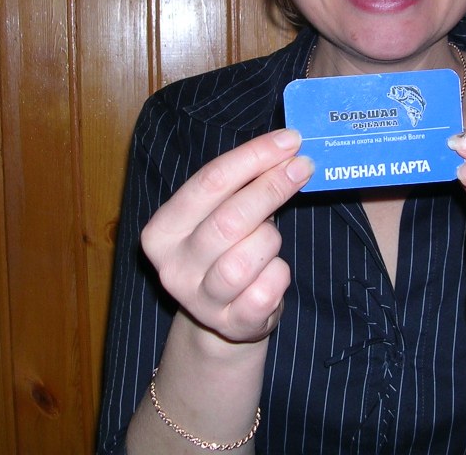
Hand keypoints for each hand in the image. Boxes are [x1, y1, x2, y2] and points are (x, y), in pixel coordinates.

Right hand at [140, 129, 313, 343]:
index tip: (289, 140)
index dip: (253, 157)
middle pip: (228, 219)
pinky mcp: (230, 325)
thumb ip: (242, 183)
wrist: (224, 315)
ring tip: (271, 240)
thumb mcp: (221, 213)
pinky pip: (266, 292)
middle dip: (271, 188)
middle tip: (303, 167)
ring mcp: (199, 301)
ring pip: (245, 259)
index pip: (208, 182)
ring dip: (270, 240)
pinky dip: (279, 275)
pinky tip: (275, 271)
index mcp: (162, 231)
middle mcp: (172, 267)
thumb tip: (286, 147)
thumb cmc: (227, 248)